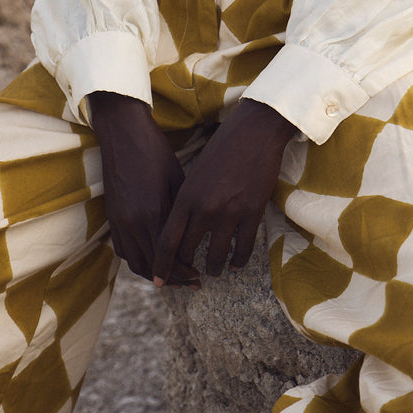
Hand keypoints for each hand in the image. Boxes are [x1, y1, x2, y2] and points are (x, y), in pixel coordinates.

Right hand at [88, 91, 199, 287]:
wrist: (123, 134)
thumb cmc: (155, 152)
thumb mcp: (177, 179)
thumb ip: (182, 210)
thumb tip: (195, 233)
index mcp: (154, 212)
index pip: (169, 255)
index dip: (184, 271)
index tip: (198, 278)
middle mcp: (134, 222)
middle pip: (152, 265)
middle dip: (172, 278)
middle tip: (190, 283)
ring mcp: (119, 221)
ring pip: (135, 262)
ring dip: (153, 273)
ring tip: (172, 277)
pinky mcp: (111, 217)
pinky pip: (123, 250)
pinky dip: (137, 260)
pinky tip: (151, 259)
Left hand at [152, 99, 296, 283]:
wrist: (253, 132)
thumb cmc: (222, 148)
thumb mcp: (194, 173)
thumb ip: (186, 200)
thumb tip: (181, 225)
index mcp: (186, 197)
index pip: (167, 241)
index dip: (161, 265)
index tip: (158, 280)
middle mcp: (204, 208)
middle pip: (188, 251)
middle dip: (186, 268)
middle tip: (188, 275)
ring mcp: (229, 212)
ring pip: (216, 256)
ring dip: (213, 268)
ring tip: (213, 271)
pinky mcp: (252, 212)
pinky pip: (243, 248)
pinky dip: (239, 260)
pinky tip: (236, 263)